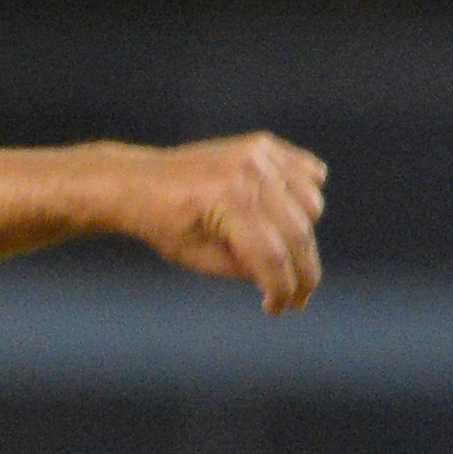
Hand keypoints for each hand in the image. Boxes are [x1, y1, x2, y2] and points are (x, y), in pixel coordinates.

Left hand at [116, 134, 327, 313]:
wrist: (141, 182)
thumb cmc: (164, 225)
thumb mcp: (201, 260)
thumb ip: (246, 270)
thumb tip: (285, 280)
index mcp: (228, 203)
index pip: (273, 259)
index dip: (282, 291)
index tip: (279, 309)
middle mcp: (250, 174)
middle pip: (298, 235)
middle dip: (303, 274)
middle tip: (298, 297)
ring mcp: (260, 154)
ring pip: (311, 205)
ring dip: (303, 235)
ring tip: (280, 250)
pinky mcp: (264, 144)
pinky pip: (310, 175)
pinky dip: (306, 198)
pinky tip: (288, 216)